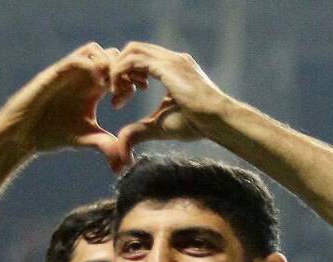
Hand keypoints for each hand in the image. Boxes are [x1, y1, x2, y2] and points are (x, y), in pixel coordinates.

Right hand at [0, 42, 124, 167]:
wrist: (25, 134)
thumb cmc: (54, 134)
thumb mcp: (88, 140)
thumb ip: (108, 146)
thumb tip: (127, 162)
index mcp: (95, 88)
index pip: (121, 69)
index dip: (134, 76)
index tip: (144, 89)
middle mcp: (84, 76)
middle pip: (112, 54)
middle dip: (126, 67)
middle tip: (135, 86)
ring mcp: (69, 73)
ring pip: (95, 50)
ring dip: (109, 63)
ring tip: (115, 86)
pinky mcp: (56, 74)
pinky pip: (77, 59)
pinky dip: (92, 66)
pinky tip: (100, 86)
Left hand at [109, 42, 230, 165]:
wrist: (217, 120)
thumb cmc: (197, 124)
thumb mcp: (161, 126)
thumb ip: (139, 130)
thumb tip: (121, 141)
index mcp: (173, 68)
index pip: (141, 59)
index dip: (126, 75)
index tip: (122, 97)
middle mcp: (171, 59)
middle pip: (133, 50)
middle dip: (118, 69)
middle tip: (115, 93)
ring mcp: (170, 59)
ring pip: (131, 51)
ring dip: (117, 71)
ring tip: (116, 94)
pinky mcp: (167, 66)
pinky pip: (133, 60)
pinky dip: (120, 73)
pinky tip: (120, 93)